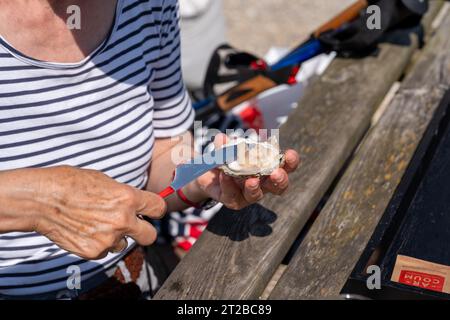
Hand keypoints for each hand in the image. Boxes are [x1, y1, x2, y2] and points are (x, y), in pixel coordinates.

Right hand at [17, 166, 165, 259]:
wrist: (41, 200)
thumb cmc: (70, 183)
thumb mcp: (104, 180)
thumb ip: (124, 195)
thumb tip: (135, 202)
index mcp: (127, 198)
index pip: (158, 208)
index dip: (155, 210)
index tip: (151, 211)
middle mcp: (122, 220)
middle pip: (150, 236)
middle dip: (144, 231)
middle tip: (134, 226)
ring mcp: (108, 238)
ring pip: (123, 244)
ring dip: (115, 237)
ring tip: (96, 223)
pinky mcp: (93, 252)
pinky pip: (104, 251)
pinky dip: (98, 244)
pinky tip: (85, 230)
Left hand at [195, 134, 299, 209]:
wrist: (208, 175)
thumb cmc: (226, 160)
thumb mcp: (227, 149)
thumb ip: (226, 144)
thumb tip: (222, 138)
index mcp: (267, 168)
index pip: (285, 167)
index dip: (290, 162)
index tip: (290, 154)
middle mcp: (262, 184)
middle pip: (278, 187)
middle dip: (280, 180)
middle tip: (277, 173)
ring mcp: (247, 194)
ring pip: (255, 195)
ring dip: (254, 188)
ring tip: (251, 181)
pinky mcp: (232, 200)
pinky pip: (231, 194)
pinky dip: (228, 184)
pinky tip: (225, 176)